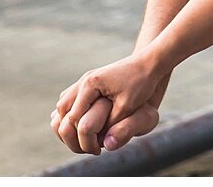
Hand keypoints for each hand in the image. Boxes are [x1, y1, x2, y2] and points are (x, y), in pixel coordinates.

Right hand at [51, 53, 166, 154]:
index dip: (81, 136)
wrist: (149, 63)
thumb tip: (98, 142)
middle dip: (68, 130)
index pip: (74, 116)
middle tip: (82, 145)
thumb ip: (110, 124)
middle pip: (63, 110)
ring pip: (64, 104)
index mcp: (90, 84)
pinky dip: (72, 112)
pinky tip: (82, 124)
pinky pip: (72, 99)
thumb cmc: (141, 82)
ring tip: (80, 137)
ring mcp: (86, 80)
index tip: (95, 149)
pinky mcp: (90, 82)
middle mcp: (84, 80)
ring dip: (67, 120)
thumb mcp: (127, 106)